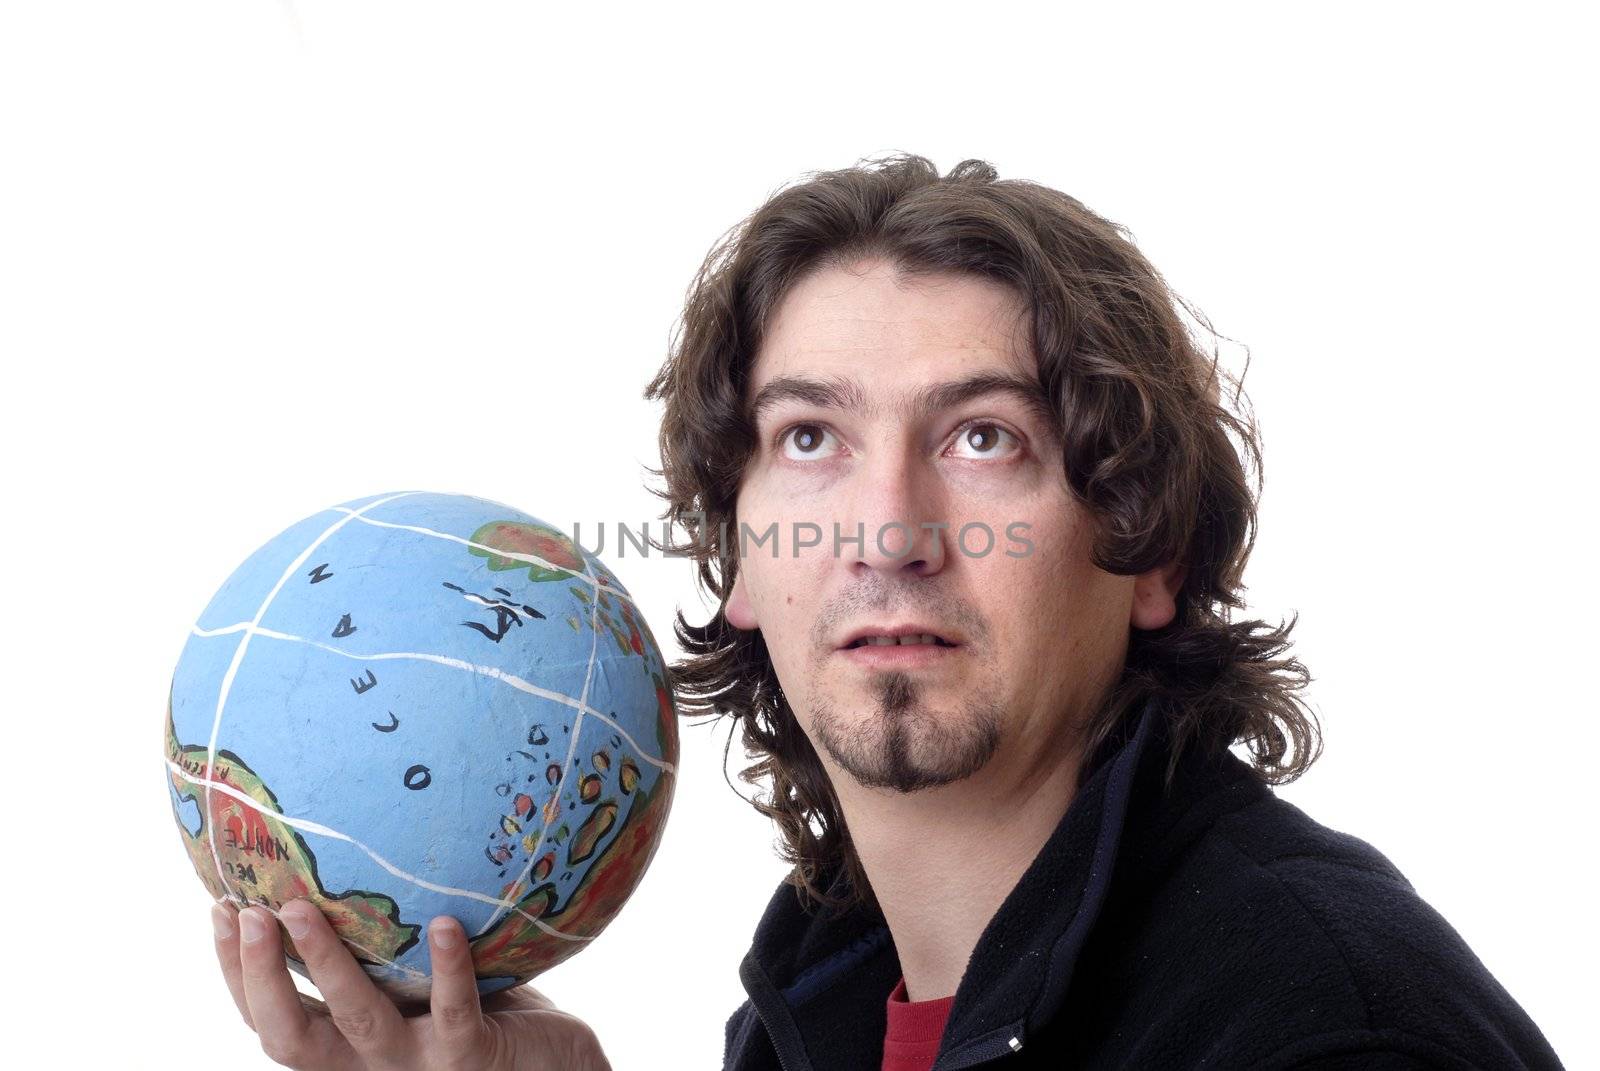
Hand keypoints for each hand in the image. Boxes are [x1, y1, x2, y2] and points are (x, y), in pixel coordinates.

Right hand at [211, 898, 611, 1069]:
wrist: (551, 1066)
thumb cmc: (487, 1012)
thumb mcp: (420, 978)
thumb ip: (383, 941)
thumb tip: (343, 850)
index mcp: (347, 1047)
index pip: (270, 1019)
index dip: (235, 971)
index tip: (219, 907)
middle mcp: (370, 1066)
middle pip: (291, 1037)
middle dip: (261, 975)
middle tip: (247, 912)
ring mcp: (418, 1065)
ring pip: (359, 1020)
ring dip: (326, 964)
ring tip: (303, 908)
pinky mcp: (470, 1058)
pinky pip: (454, 1009)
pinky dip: (450, 965)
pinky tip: (445, 922)